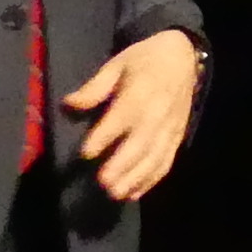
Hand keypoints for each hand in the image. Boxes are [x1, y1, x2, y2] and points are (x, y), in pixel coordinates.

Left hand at [66, 30, 201, 202]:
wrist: (183, 57)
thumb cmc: (143, 61)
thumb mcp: (116, 64)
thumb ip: (94, 88)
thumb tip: (68, 104)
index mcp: (141, 91)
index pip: (123, 116)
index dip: (104, 135)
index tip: (85, 153)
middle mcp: (158, 113)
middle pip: (141, 142)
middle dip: (123, 164)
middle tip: (103, 182)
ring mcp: (170, 128)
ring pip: (154, 157)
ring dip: (136, 177)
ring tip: (116, 193)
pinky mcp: (176, 138)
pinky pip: (166, 162)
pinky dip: (152, 180)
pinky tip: (135, 193)